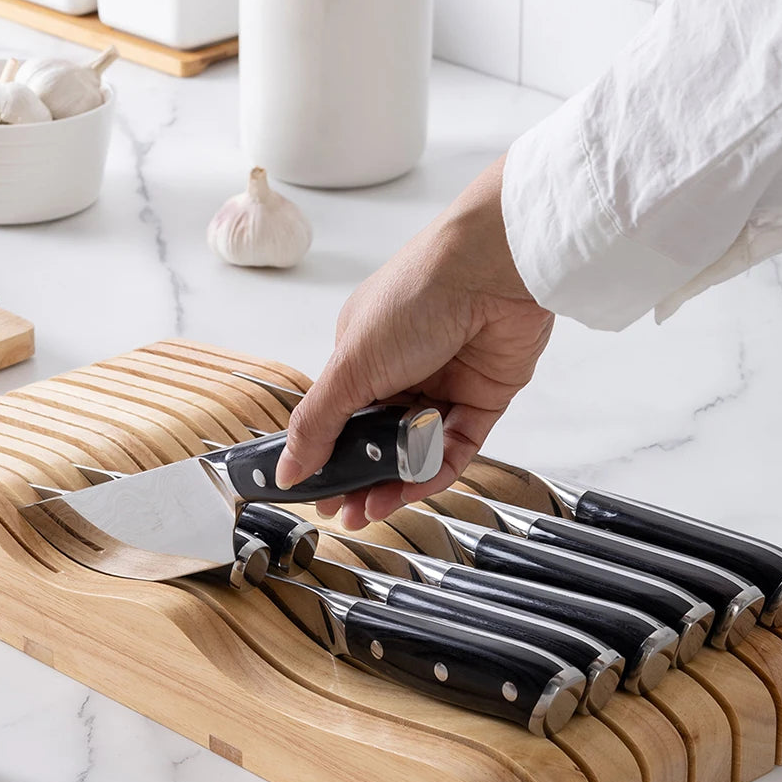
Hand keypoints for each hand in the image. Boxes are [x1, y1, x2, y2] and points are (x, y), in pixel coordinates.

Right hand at [274, 156, 553, 528]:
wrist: (493, 269)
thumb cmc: (418, 294)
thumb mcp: (350, 365)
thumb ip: (318, 424)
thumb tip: (289, 467)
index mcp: (361, 355)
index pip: (339, 419)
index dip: (329, 460)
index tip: (319, 495)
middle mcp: (402, 370)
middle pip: (379, 441)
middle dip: (360, 481)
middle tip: (346, 512)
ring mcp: (444, 384)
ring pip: (418, 449)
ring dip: (396, 482)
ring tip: (375, 507)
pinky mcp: (483, 397)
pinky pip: (457, 446)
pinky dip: (437, 470)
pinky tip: (415, 486)